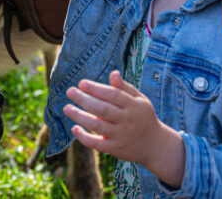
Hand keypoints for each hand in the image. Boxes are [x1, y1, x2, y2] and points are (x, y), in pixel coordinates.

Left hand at [64, 70, 184, 187]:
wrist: (155, 145)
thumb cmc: (143, 117)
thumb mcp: (139, 100)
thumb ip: (124, 87)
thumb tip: (113, 72)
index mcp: (134, 106)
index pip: (113, 95)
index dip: (96, 88)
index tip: (81, 83)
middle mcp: (127, 121)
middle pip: (103, 109)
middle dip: (84, 99)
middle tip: (70, 91)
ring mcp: (121, 136)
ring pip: (97, 126)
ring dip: (80, 117)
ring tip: (66, 108)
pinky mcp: (115, 149)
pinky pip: (97, 144)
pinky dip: (84, 137)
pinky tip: (74, 128)